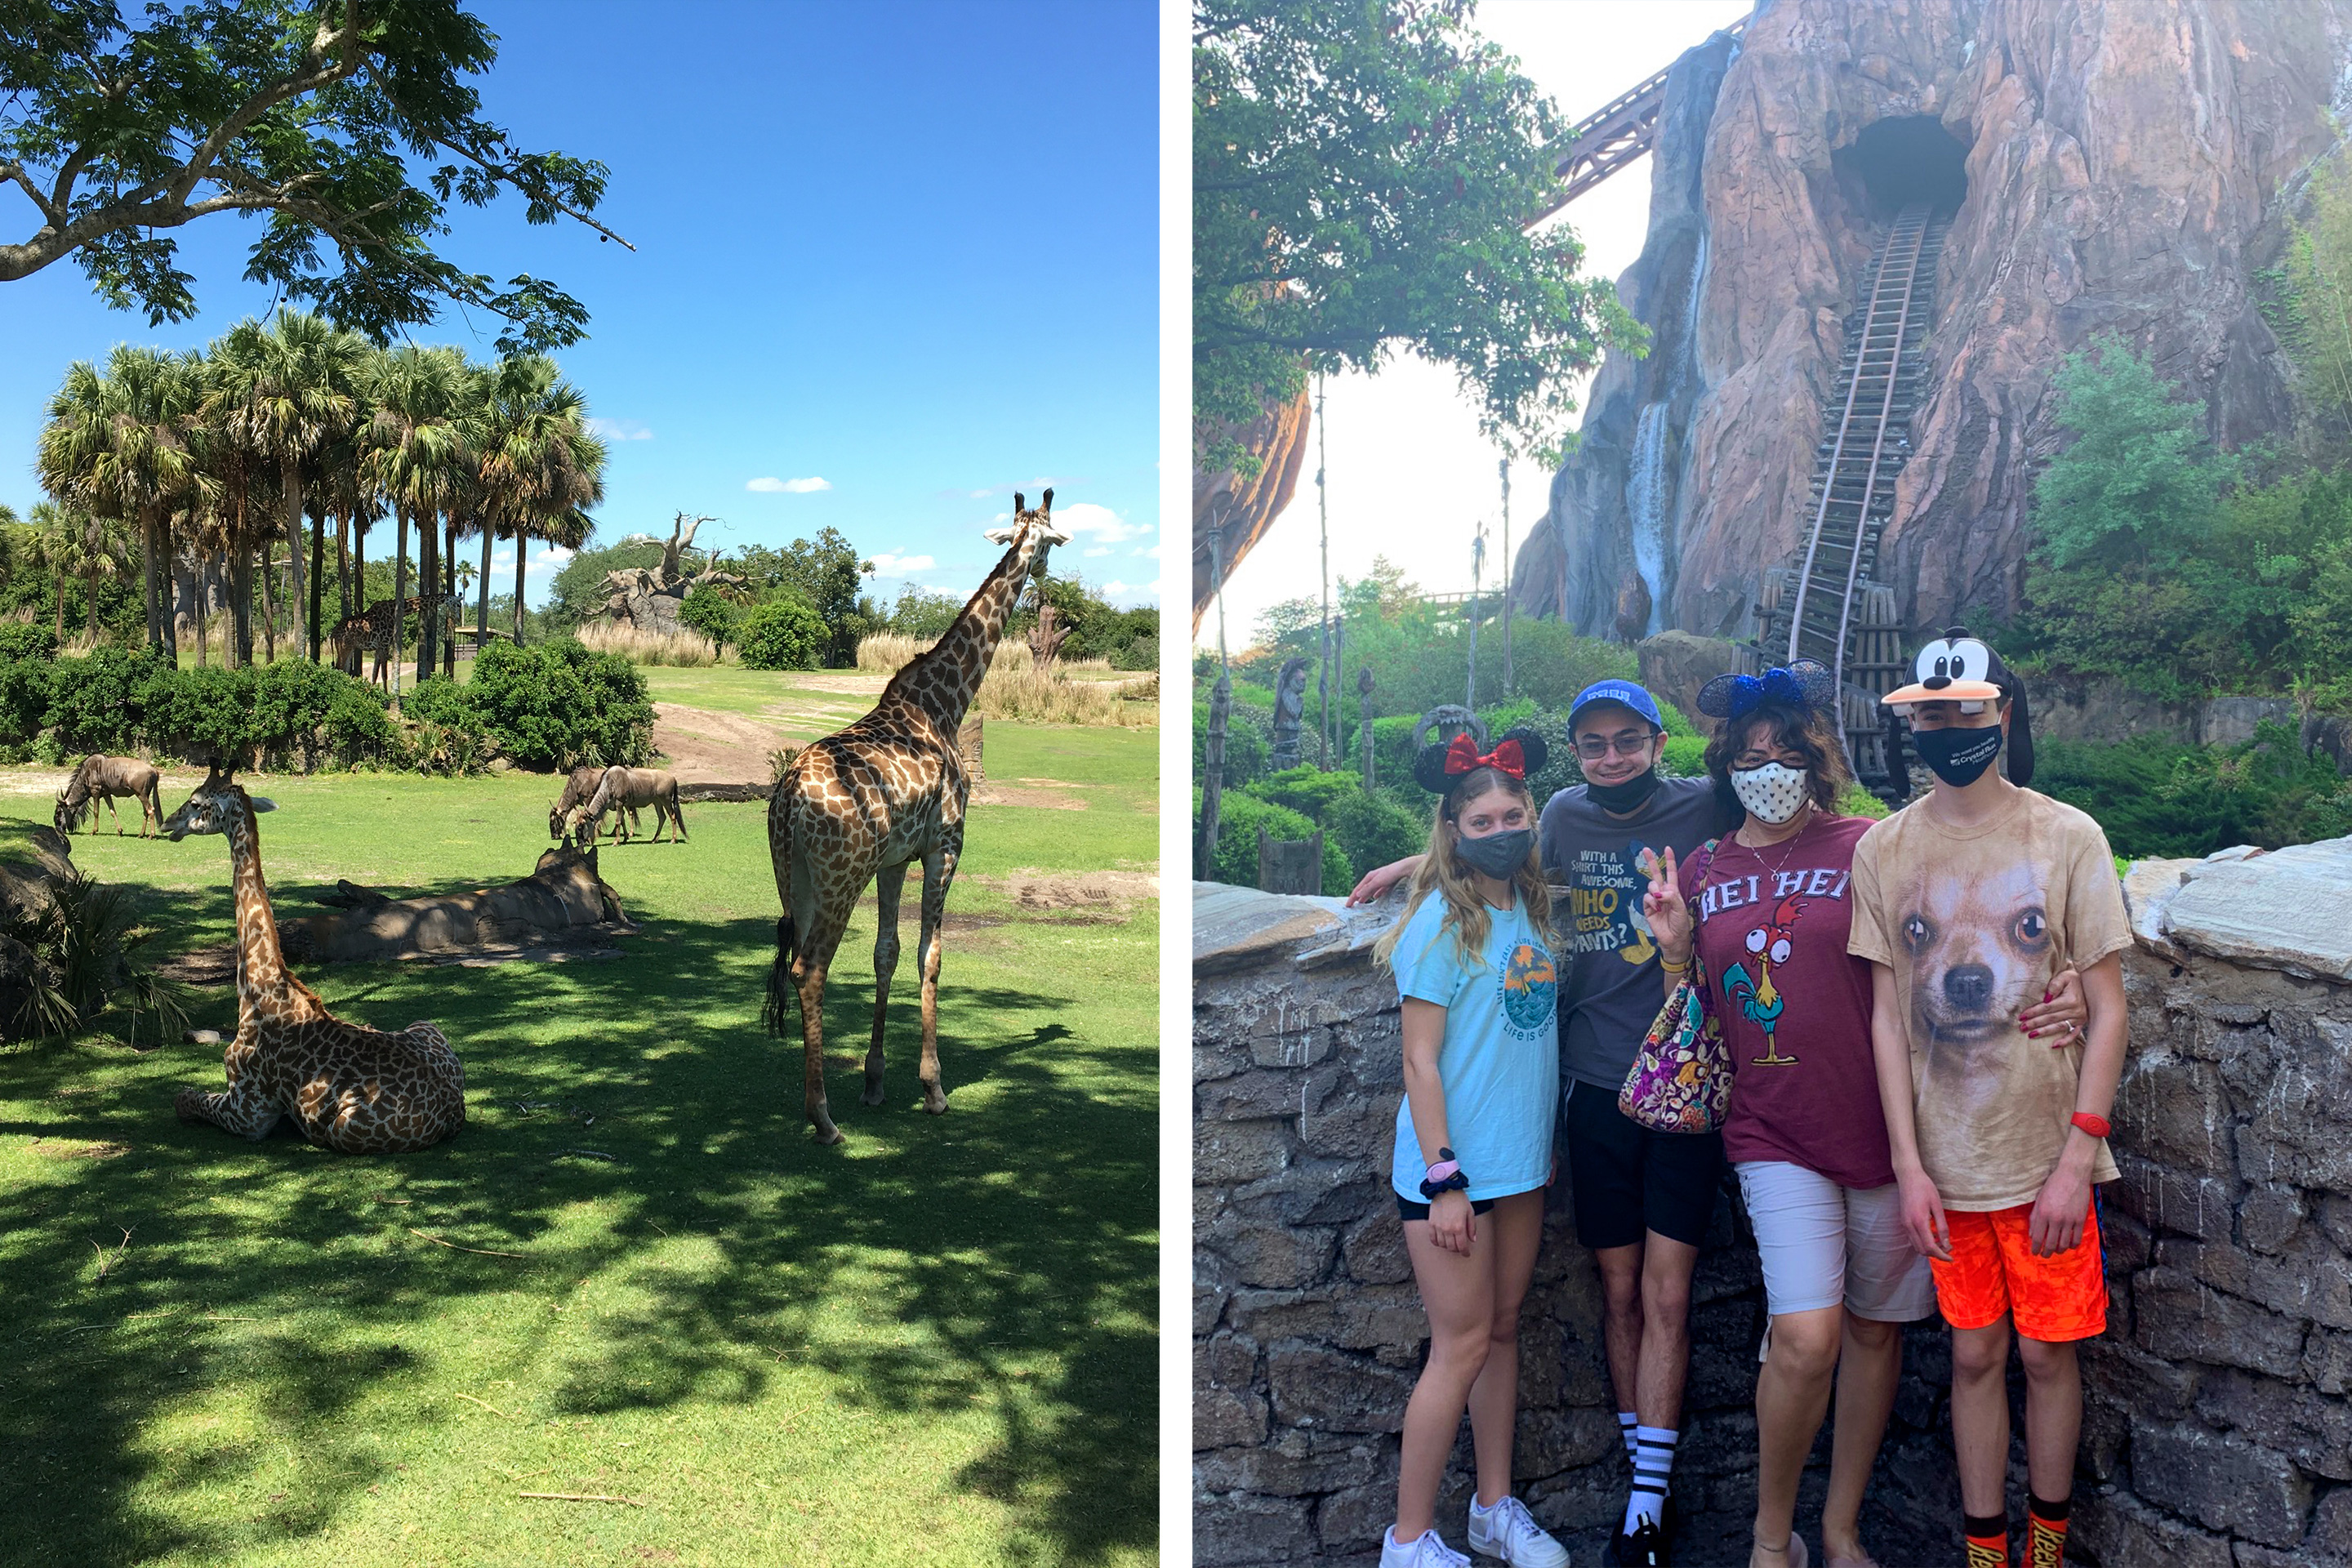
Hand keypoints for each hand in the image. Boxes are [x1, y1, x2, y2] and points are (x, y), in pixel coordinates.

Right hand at [1346, 855, 1418, 907]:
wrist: (1406, 868)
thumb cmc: (1391, 873)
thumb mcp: (1378, 881)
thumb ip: (1367, 888)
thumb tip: (1357, 895)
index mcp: (1369, 877)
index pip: (1358, 889)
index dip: (1352, 898)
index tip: (1347, 905)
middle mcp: (1374, 878)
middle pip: (1363, 889)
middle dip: (1357, 897)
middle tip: (1352, 906)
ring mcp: (1381, 880)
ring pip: (1370, 890)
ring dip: (1365, 896)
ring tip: (1361, 903)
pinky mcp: (1388, 882)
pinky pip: (1379, 890)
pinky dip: (1375, 894)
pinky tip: (1375, 898)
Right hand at [1428, 1189, 1476, 1254]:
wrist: (1446, 1189)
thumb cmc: (1460, 1200)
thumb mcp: (1470, 1213)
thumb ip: (1472, 1228)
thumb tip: (1472, 1240)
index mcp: (1459, 1227)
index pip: (1462, 1246)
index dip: (1465, 1252)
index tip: (1466, 1253)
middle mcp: (1448, 1229)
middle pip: (1451, 1247)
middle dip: (1457, 1250)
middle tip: (1460, 1247)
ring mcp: (1438, 1227)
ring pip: (1442, 1245)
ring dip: (1447, 1246)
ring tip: (1451, 1243)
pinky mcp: (1431, 1224)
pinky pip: (1432, 1239)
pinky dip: (1437, 1242)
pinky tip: (1441, 1241)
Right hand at [1639, 845, 1690, 962]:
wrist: (1674, 938)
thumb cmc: (1681, 923)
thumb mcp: (1680, 906)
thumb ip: (1670, 896)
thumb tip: (1657, 892)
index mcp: (1673, 890)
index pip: (1671, 872)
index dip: (1669, 860)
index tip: (1667, 848)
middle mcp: (1663, 892)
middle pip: (1656, 873)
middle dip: (1651, 861)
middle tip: (1645, 849)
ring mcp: (1655, 900)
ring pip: (1651, 885)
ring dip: (1655, 890)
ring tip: (1660, 902)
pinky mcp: (1647, 908)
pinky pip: (1646, 897)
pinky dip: (1651, 901)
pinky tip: (1656, 908)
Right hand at [1897, 1166, 1950, 1261]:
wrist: (1908, 1176)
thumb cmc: (1925, 1187)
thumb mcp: (1938, 1206)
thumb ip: (1942, 1226)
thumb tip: (1947, 1244)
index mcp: (1919, 1221)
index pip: (1930, 1247)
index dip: (1941, 1255)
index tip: (1951, 1258)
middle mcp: (1909, 1225)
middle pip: (1922, 1250)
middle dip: (1936, 1254)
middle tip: (1949, 1249)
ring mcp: (1904, 1224)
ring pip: (1916, 1246)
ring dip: (1929, 1249)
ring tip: (1942, 1243)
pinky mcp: (1903, 1221)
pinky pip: (1913, 1239)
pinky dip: (1923, 1242)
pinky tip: (1933, 1236)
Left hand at [2019, 967, 2088, 1043]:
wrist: (2091, 983)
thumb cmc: (2074, 979)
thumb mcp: (2064, 977)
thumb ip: (2054, 985)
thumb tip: (2046, 998)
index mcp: (2071, 1000)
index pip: (2047, 1007)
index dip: (2033, 1012)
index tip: (2021, 1016)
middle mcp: (2076, 1011)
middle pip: (2051, 1018)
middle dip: (2035, 1023)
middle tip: (2021, 1028)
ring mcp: (2080, 1018)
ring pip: (2059, 1027)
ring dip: (2044, 1032)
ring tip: (2030, 1035)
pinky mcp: (2082, 1023)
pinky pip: (2074, 1034)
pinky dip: (2065, 1041)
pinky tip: (2054, 1046)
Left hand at [2029, 1156, 2091, 1256]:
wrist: (2072, 1175)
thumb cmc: (2053, 1185)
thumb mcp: (2039, 1199)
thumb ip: (2035, 1218)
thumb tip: (2032, 1235)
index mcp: (2043, 1213)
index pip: (2038, 1237)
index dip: (2035, 1247)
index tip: (2034, 1252)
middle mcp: (2056, 1219)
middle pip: (2050, 1243)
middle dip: (2046, 1252)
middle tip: (2044, 1255)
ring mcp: (2070, 1220)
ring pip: (2064, 1244)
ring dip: (2058, 1250)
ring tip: (2055, 1251)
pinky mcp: (2081, 1220)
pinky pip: (2077, 1239)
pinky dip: (2072, 1245)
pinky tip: (2068, 1246)